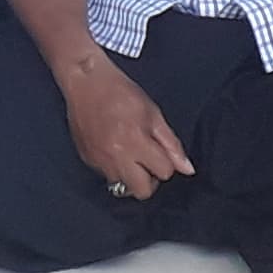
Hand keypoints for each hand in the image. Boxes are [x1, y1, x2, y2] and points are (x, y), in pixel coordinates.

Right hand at [57, 54, 192, 204]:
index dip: (166, 161)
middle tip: (147, 160)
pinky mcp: (87, 159)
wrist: (85, 81)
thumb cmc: (119, 91)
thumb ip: (171, 144)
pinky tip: (113, 147)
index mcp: (136, 142)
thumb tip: (186, 168)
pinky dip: (114, 166)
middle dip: (149, 179)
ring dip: (130, 174)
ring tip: (128, 152)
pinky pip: (106, 175)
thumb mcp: (153, 113)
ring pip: (123, 186)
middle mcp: (117, 156)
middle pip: (142, 191)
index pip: (164, 172)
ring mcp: (100, 161)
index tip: (159, 149)